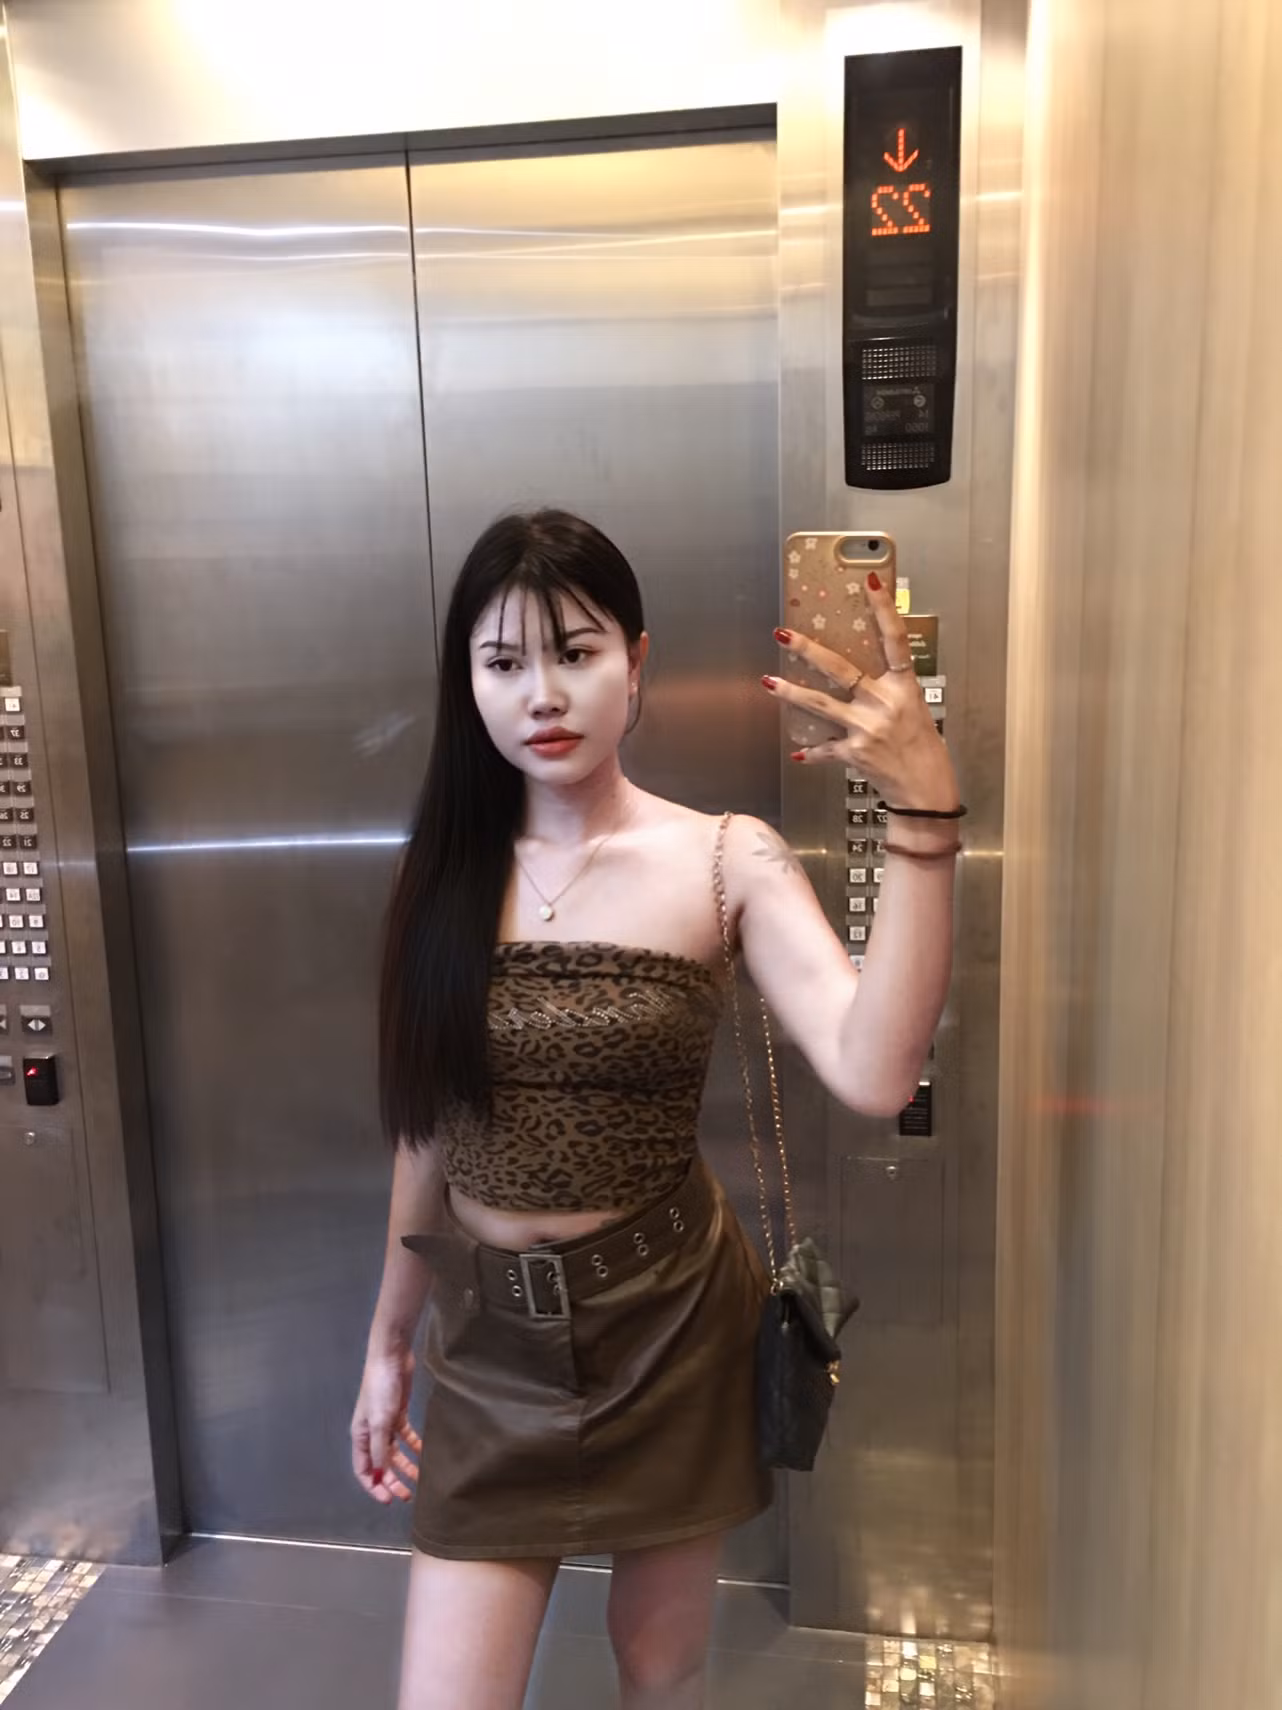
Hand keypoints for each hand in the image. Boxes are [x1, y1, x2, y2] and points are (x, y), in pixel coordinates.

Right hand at [350, 1343, 421, 1504]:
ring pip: (394, 1452)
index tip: (388, 1500)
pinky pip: (406, 1437)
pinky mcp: (398, 1413)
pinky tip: (424, 1454)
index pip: (363, 1470)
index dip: (374, 1487)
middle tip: (407, 1495)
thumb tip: (382, 1473)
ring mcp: (385, 1423)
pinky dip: (414, 1447)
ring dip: (405, 1466)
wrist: (391, 1357)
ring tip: (419, 1480)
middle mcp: (370, 1433)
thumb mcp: (379, 1422)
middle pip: (380, 1464)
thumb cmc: (380, 1389)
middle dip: (392, 1481)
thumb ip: (379, 1449)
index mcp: (360, 1436)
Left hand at [764, 574, 958, 811]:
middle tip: (784, 633)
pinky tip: (796, 751)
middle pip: (840, 669)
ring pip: (820, 704)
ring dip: (790, 693)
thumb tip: (860, 677)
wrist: (926, 792)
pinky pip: (824, 748)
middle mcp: (884, 704)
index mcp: (904, 688)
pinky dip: (811, 751)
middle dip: (808, 650)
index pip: (894, 640)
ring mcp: (867, 728)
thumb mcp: (915, 711)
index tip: (871, 582)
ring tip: (767, 681)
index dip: (884, 610)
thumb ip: (888, 691)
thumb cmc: (923, 750)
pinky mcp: (854, 753)